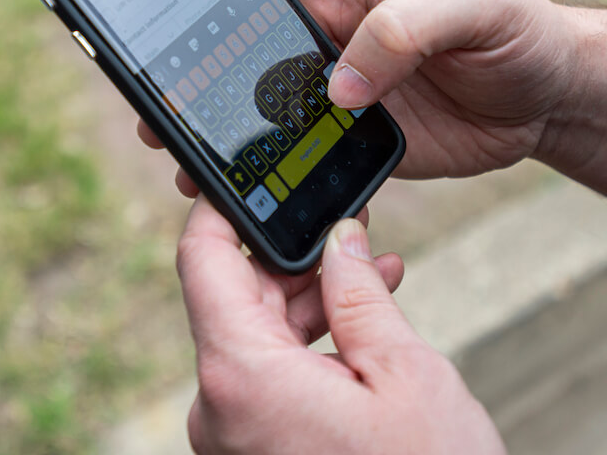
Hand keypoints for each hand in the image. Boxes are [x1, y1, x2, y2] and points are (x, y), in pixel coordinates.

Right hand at [139, 0, 578, 185]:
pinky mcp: (349, 138)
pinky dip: (265, 170)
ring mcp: (333, 85)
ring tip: (180, 156)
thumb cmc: (521, 29)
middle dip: (190, 64)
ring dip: (217, 125)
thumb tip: (338, 85)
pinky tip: (238, 190)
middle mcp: (325, 28)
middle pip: (236, 37)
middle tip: (154, 102)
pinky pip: (294, 152)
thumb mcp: (477, 1)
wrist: (552, 101)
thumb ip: (406, 27)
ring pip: (254, 100)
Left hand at [177, 197, 504, 453]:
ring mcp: (231, 440)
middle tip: (348, 230)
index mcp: (241, 376)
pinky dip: (303, 352)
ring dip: (305, 305)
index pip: (201, 261)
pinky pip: (264, 384)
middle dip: (289, 259)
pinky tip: (359, 332)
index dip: (221, 209)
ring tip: (375, 278)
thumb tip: (339, 236)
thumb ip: (359, 294)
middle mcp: (217, 410)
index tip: (248, 177)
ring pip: (251, 342)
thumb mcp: (404, 374)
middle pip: (231, 300)